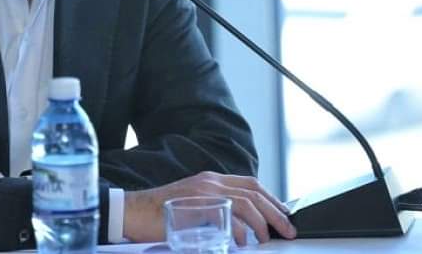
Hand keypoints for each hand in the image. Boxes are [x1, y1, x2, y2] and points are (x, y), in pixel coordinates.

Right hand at [122, 171, 295, 245]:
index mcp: (211, 179)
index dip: (271, 199)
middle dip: (276, 212)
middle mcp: (210, 181)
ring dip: (263, 222)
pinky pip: (227, 216)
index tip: (284, 214)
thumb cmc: (160, 212)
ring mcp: (204, 192)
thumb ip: (214, 207)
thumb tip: (239, 225)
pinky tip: (243, 242)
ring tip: (268, 239)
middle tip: (288, 230)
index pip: (251, 184)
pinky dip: (240, 230)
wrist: (133, 211)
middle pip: (254, 193)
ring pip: (246, 203)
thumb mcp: (193, 204)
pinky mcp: (196, 207)